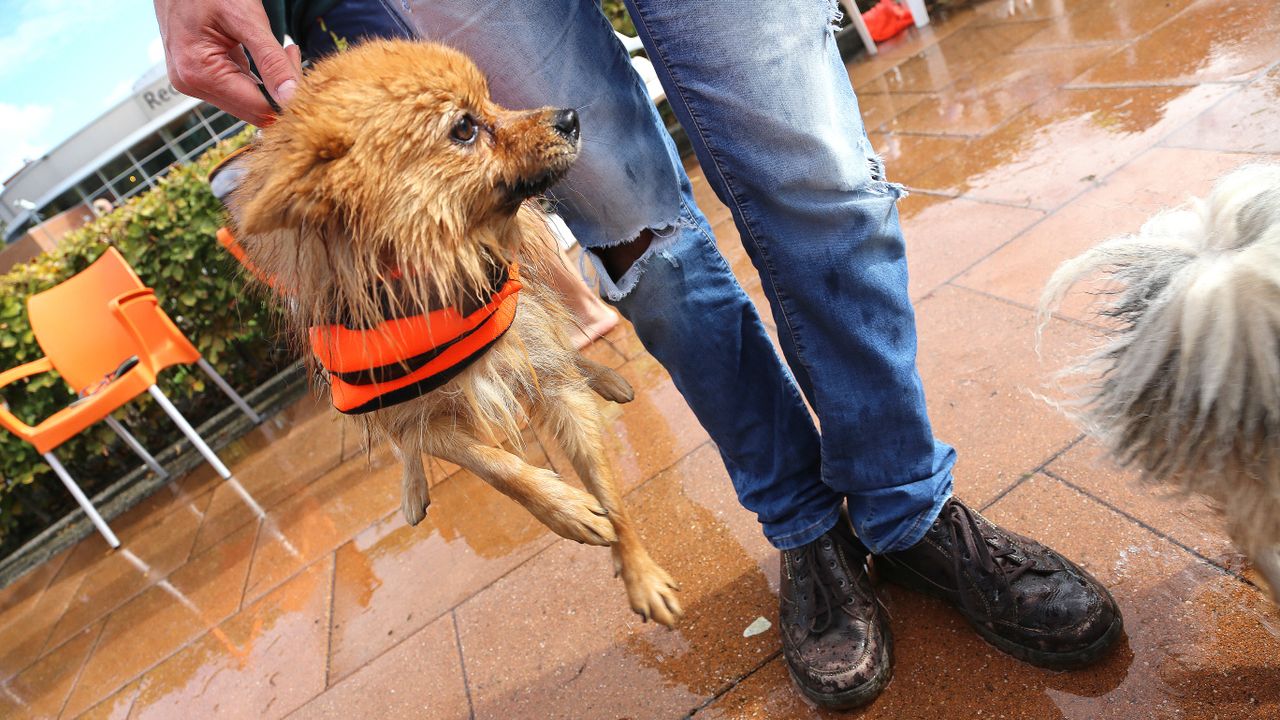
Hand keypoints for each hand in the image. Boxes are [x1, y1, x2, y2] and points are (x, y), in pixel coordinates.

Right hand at [153, 0, 303, 125]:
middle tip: (292, 53)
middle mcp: (192, 84)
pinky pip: (239, 88)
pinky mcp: (202, 75)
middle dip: (280, 89)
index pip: (258, 108)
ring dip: (271, 82)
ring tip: (283, 50)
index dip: (287, 97)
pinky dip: (259, 76)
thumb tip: (291, 97)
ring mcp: (194, 82)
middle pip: (254, 109)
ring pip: (249, 102)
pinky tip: (270, 54)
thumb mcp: (246, 20)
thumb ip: (271, 61)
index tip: (302, 70)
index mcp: (199, 74)